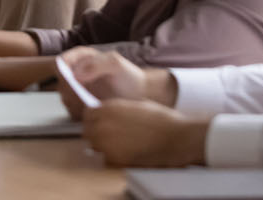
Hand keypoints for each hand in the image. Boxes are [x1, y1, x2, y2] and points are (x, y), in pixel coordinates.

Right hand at [57, 47, 175, 116]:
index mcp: (82, 57)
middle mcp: (77, 72)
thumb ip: (96, 65)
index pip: (62, 62)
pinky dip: (79, 113)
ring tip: (90, 105)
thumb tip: (75, 74)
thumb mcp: (115, 65)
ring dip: (74, 103)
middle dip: (70, 92)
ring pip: (64, 97)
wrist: (140, 94)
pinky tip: (92, 111)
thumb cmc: (129, 76)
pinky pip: (72, 110)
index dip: (63, 73)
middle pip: (61, 82)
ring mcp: (78, 89)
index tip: (73, 83)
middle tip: (83, 98)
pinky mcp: (82, 104)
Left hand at [83, 99, 207, 167]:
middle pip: (87, 130)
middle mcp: (104, 123)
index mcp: (109, 107)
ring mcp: (107, 142)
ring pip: (94, 145)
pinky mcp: (115, 158)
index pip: (88, 114)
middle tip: (110, 136)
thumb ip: (116, 110)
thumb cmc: (159, 119)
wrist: (175, 136)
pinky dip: (112, 156)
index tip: (100, 123)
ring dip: (102, 145)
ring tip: (119, 144)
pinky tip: (126, 152)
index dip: (94, 118)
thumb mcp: (134, 105)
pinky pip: (105, 158)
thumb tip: (106, 115)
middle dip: (95, 132)